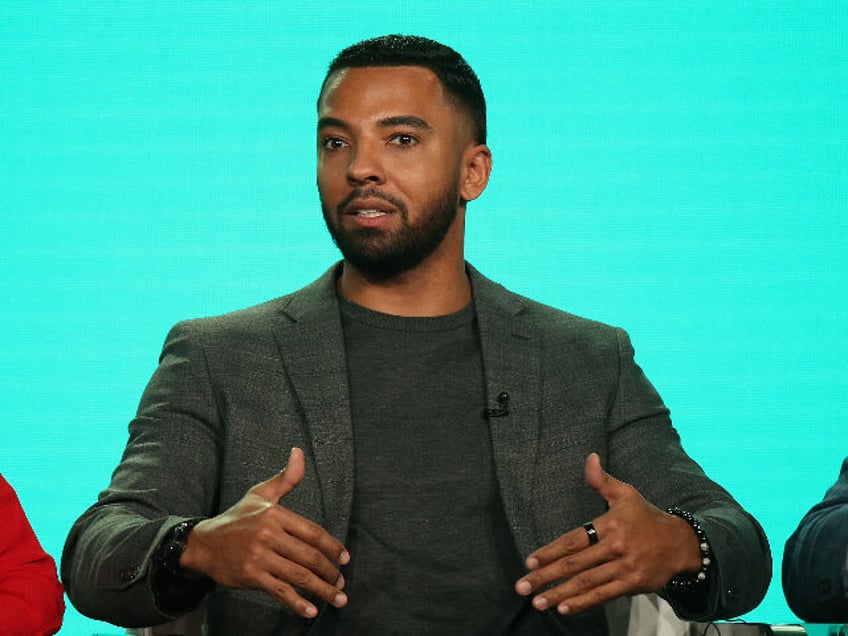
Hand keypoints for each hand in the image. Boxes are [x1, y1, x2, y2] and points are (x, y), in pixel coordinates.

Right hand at [179, 447, 349, 618]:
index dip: (332, 546)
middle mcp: (269, 535)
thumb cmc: (237, 518)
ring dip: (322, 589)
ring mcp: (259, 557)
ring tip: (337, 597)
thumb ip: (285, 478)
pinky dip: (297, 603)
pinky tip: (311, 611)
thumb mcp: (260, 494)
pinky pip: (280, 591)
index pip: (312, 532)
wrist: (204, 543)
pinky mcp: (251, 576)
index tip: (344, 558)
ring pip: (299, 575)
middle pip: (309, 556)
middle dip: (330, 571)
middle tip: (341, 581)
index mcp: (275, 515)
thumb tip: (299, 452)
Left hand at [514, 453, 700, 614]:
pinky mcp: (633, 584)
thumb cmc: (647, 517)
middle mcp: (615, 546)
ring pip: (586, 582)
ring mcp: (624, 567)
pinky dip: (583, 603)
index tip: (529, 561)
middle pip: (575, 564)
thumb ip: (602, 480)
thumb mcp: (626, 494)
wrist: (682, 543)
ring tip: (537, 602)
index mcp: (610, 524)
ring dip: (560, 594)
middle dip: (546, 576)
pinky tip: (564, 608)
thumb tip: (590, 458)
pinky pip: (604, 595)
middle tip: (522, 586)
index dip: (550, 552)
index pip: (573, 540)